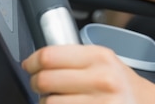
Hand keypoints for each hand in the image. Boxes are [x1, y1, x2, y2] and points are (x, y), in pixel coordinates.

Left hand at [22, 44, 154, 103]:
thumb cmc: (125, 86)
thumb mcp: (106, 61)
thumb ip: (76, 58)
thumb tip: (39, 60)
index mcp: (100, 57)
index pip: (50, 56)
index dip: (32, 61)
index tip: (29, 65)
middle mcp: (101, 79)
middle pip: (45, 80)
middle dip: (37, 84)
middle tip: (40, 85)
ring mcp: (101, 103)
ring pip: (49, 103)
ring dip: (46, 102)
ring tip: (57, 99)